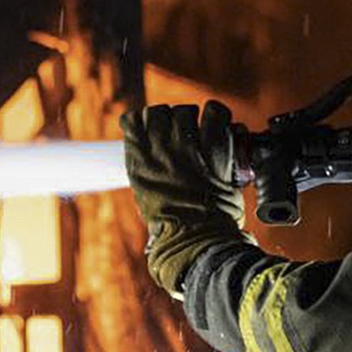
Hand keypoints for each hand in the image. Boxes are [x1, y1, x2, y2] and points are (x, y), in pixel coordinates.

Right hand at [120, 101, 243, 296]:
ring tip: (200, 134)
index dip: (147, 122)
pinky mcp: (214, 150)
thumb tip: (156, 164)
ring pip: (185, 111)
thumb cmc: (171, 229)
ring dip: (194, 119)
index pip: (133, 120)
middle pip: (160, 112)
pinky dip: (217, 116)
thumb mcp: (146, 198)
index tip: (155, 130)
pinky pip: (214, 114)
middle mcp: (159, 149)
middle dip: (171, 119)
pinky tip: (218, 126)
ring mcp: (186, 147)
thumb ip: (149, 173)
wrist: (196, 240)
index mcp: (138, 162)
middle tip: (181, 136)